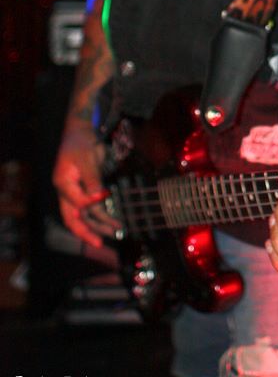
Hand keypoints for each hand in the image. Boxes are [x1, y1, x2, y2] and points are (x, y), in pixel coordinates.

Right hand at [52, 125, 120, 247]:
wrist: (80, 133)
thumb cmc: (80, 143)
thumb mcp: (86, 158)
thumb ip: (91, 178)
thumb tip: (97, 197)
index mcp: (63, 184)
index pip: (75, 202)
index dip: (89, 203)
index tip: (102, 198)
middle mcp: (68, 192)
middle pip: (73, 218)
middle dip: (87, 231)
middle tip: (100, 243)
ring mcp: (76, 193)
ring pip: (85, 215)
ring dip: (99, 224)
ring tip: (115, 231)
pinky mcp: (86, 191)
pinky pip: (92, 208)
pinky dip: (102, 215)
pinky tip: (113, 222)